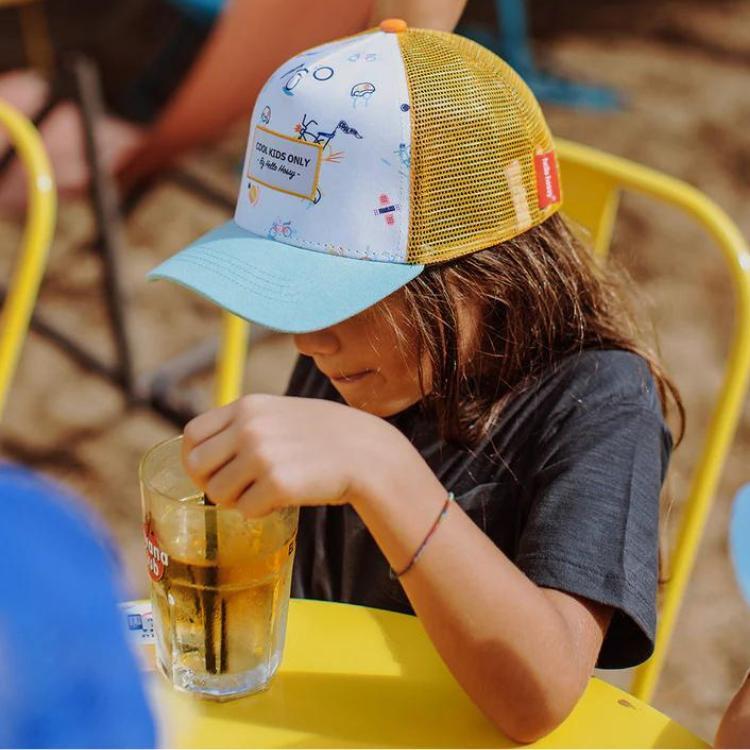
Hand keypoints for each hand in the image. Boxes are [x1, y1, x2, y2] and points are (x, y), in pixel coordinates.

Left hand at [182, 394, 411, 516]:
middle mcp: (249, 427)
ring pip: (218, 494)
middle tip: (238, 489)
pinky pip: (246, 510)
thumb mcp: (280, 413)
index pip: (192, 434)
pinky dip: (261, 511)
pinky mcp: (277, 484)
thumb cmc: (325, 436)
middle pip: (197, 467)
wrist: (367, 452)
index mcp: (248, 406)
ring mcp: (262, 455)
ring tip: (266, 491)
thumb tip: (204, 453)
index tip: (212, 471)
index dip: (197, 458)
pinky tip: (283, 499)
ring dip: (238, 500)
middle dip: (212, 484)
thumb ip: (245, 425)